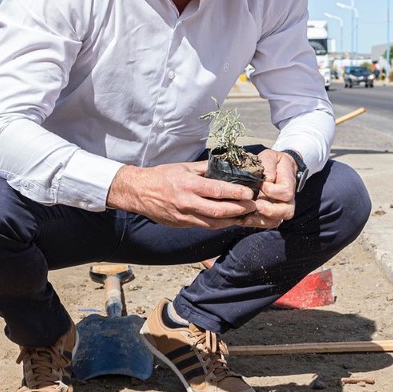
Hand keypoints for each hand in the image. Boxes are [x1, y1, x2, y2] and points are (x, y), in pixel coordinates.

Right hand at [107, 163, 258, 228]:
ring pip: (213, 223)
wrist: (139, 192)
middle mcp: (187, 202)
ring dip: (232, 220)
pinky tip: (229, 220)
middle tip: (253, 206)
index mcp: (188, 184)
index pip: (217, 191)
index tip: (249, 193)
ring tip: (245, 216)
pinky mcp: (181, 224)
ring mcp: (184, 216)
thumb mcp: (184, 167)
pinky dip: (218, 224)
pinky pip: (204, 226)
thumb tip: (226, 166)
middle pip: (218, 211)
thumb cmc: (162, 176)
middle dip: (239, 210)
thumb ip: (206, 168)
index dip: (235, 194)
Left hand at [243, 149, 296, 229]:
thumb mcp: (270, 157)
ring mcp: (279, 210)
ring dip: (261, 220)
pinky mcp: (269, 215)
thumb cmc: (272, 163)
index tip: (262, 184)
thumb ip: (268, 166)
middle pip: (286, 212)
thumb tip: (264, 180)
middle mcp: (288, 200)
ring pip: (276, 221)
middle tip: (256, 205)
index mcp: (289, 185)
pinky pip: (265, 224)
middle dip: (269, 210)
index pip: (285, 192)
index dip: (273, 190)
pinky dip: (254, 223)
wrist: (275, 168)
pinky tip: (242, 219)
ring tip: (246, 216)